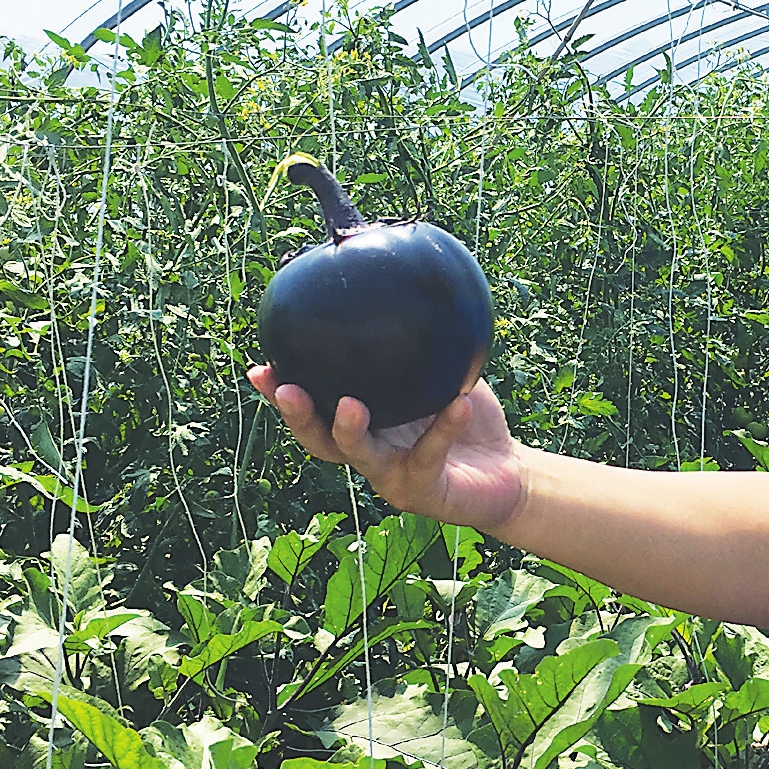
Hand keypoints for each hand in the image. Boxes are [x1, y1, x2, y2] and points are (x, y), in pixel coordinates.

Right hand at [246, 365, 526, 532]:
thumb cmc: (467, 418)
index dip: (281, 395)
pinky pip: (430, 454)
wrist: (508, 473)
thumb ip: (423, 341)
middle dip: (298, 417)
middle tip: (287, 390)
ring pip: (360, 456)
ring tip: (349, 405)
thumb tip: (414, 277)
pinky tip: (459, 403)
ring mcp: (393, 475)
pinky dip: (444, 429)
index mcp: (365, 424)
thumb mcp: (443, 373)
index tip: (259, 369)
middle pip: (320, 440)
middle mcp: (370, 452)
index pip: (314, 410)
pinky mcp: (425, 490)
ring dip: (349, 431)